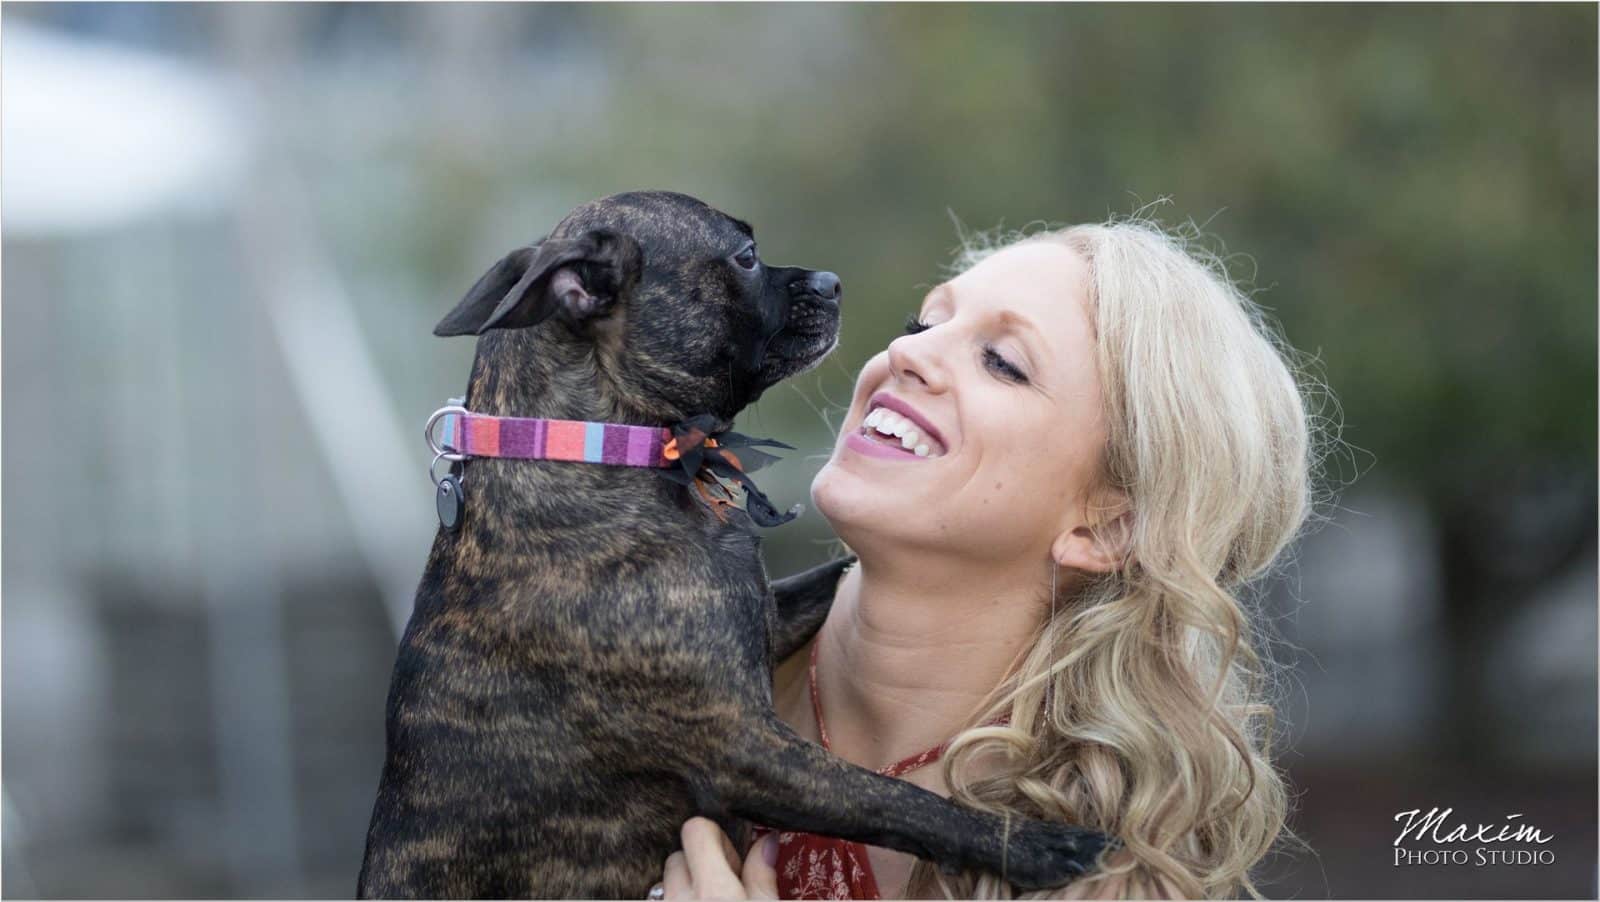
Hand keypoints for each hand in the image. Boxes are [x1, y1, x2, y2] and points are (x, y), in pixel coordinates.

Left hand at [651, 817, 779, 899]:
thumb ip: (762, 878)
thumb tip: (766, 841)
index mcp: (714, 893)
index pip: (696, 829)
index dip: (715, 837)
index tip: (730, 858)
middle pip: (677, 858)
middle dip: (698, 867)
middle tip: (724, 888)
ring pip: (664, 884)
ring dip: (683, 890)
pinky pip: (656, 899)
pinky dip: (673, 900)